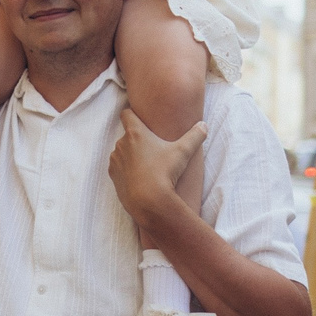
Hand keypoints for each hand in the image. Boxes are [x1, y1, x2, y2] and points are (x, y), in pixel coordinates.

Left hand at [107, 109, 205, 229]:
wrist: (148, 202)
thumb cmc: (165, 173)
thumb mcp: (183, 152)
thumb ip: (195, 136)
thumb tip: (203, 125)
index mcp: (135, 133)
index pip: (126, 114)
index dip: (132, 113)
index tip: (139, 117)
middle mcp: (121, 144)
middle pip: (127, 134)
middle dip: (137, 138)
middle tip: (151, 145)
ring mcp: (115, 160)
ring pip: (122, 151)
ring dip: (131, 154)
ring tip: (147, 163)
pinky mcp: (112, 175)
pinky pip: (118, 167)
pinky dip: (126, 169)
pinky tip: (139, 175)